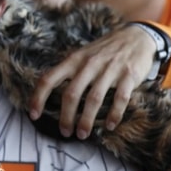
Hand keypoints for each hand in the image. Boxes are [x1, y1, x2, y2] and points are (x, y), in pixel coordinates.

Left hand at [29, 24, 155, 138]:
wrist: (137, 36)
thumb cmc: (104, 51)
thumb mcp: (83, 54)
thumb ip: (68, 71)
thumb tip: (48, 92)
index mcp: (74, 60)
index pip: (49, 79)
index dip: (38, 97)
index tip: (33, 115)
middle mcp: (89, 64)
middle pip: (71, 94)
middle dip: (66, 117)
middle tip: (65, 132)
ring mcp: (110, 69)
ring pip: (93, 99)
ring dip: (86, 120)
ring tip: (82, 134)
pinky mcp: (129, 75)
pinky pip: (120, 99)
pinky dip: (114, 115)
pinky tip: (109, 125)